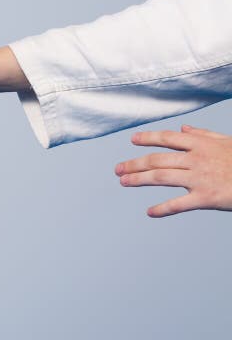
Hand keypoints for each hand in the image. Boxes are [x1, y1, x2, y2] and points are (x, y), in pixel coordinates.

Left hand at [115, 125, 231, 217]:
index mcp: (202, 144)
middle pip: (157, 160)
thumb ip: (204, 135)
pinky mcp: (206, 197)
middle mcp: (197, 159)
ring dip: (138, 179)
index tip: (133, 140)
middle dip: (134, 163)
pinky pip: (179, 204)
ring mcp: (200, 178)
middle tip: (118, 169)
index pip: (168, 138)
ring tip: (123, 182)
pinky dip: (162, 209)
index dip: (148, 138)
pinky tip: (150, 212)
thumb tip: (184, 127)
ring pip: (160, 178)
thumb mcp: (227, 142)